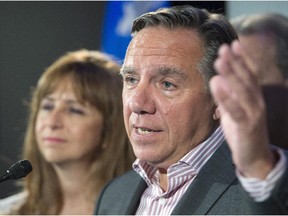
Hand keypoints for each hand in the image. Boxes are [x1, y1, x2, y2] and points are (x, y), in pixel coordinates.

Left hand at [210, 40, 275, 178]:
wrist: (254, 158)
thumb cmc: (242, 131)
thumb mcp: (234, 111)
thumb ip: (227, 96)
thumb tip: (217, 79)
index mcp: (253, 98)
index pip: (249, 74)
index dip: (242, 59)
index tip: (232, 44)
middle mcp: (256, 102)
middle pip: (246, 78)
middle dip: (235, 62)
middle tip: (224, 47)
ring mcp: (254, 114)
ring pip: (243, 90)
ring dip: (232, 74)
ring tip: (220, 60)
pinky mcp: (247, 127)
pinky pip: (236, 110)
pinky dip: (226, 97)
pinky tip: (217, 85)